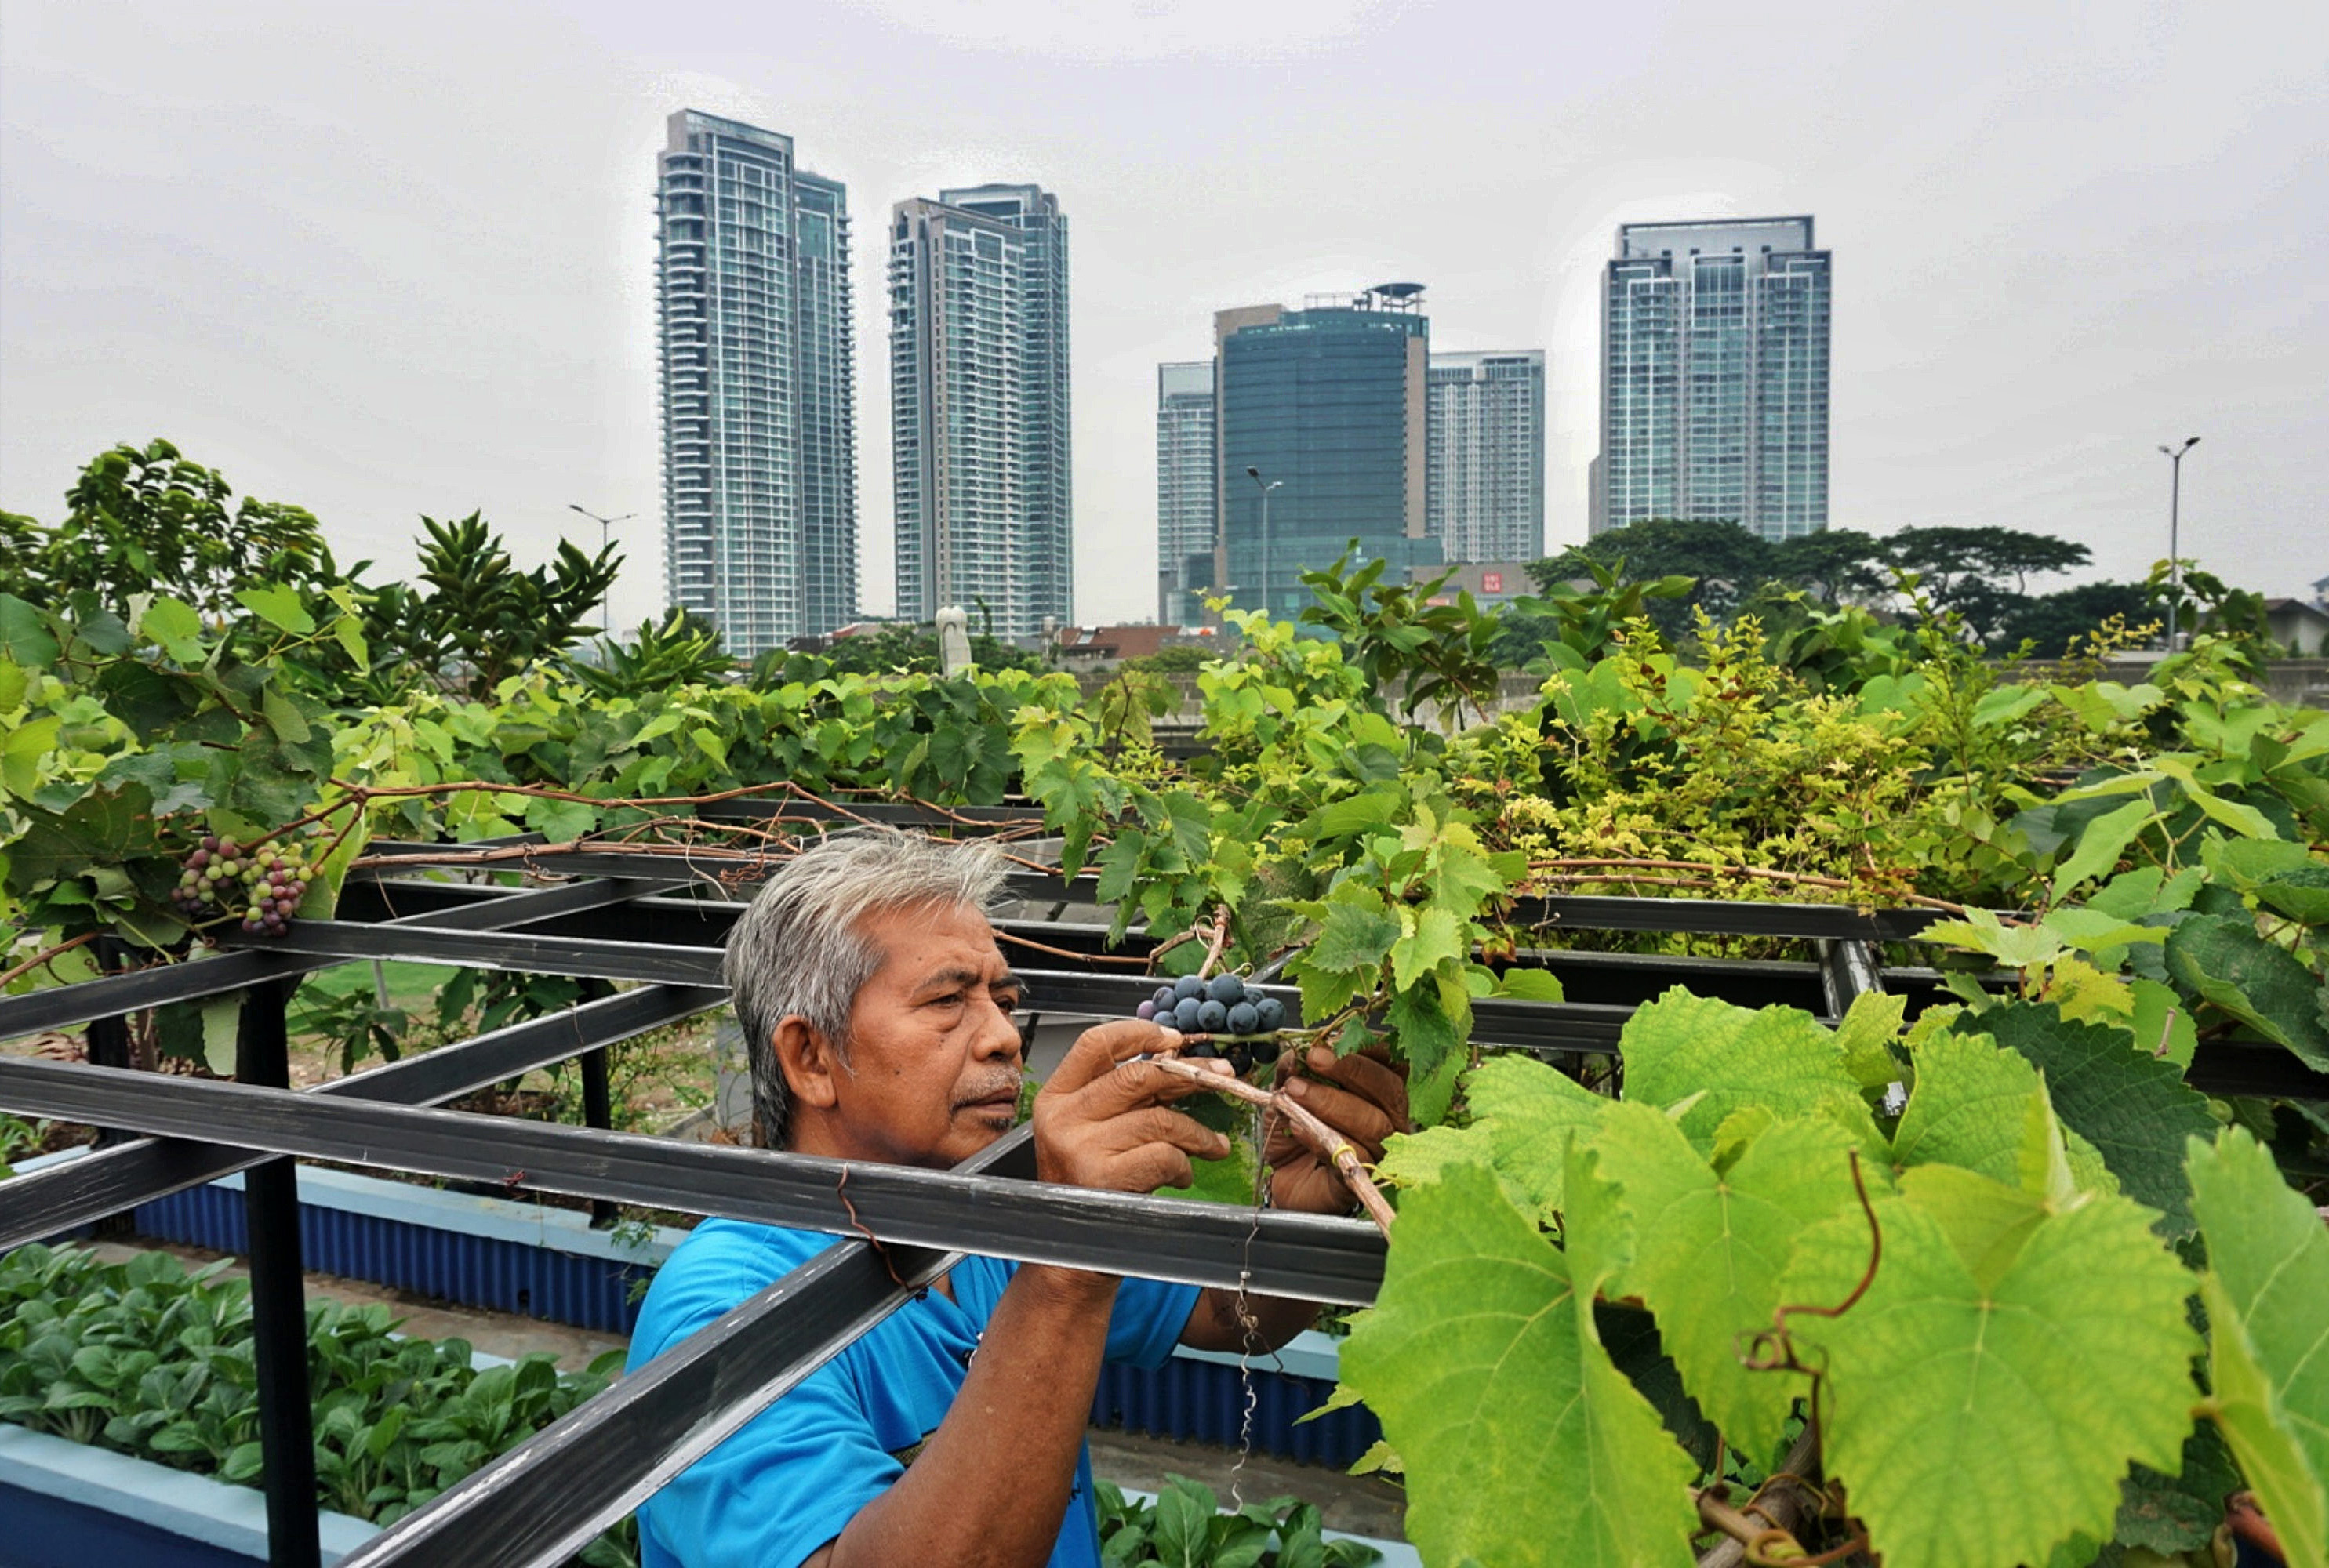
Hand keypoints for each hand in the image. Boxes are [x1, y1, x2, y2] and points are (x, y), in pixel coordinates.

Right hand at [1032, 1020, 1235, 1193]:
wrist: (1070, 1244)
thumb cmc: (1087, 1184)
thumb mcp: (1091, 1131)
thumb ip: (1124, 1097)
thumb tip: (1181, 1063)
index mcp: (1055, 1097)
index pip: (1094, 1043)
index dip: (1139, 1033)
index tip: (1175, 1039)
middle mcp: (1062, 1118)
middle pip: (1136, 1075)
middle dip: (1189, 1074)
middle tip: (1221, 1076)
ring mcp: (1080, 1148)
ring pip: (1159, 1118)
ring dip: (1197, 1132)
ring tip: (1212, 1145)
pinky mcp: (1103, 1179)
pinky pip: (1164, 1155)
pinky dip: (1184, 1164)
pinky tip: (1183, 1174)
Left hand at [1264, 1043, 1409, 1214]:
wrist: (1283, 1179)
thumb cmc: (1295, 1133)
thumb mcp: (1288, 1094)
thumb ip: (1294, 1072)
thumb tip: (1296, 1053)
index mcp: (1377, 1090)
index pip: (1391, 1062)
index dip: (1369, 1047)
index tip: (1333, 1040)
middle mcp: (1388, 1117)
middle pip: (1388, 1088)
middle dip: (1351, 1069)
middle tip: (1315, 1058)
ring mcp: (1380, 1149)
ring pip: (1372, 1122)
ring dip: (1330, 1102)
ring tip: (1295, 1092)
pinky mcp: (1364, 1177)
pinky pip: (1353, 1155)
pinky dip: (1322, 1139)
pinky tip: (1300, 1128)